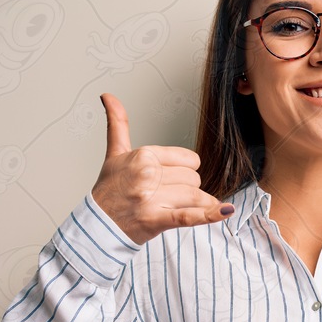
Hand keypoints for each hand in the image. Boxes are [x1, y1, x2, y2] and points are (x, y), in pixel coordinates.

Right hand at [91, 93, 234, 244]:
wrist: (97, 225)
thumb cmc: (109, 190)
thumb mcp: (115, 154)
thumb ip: (117, 124)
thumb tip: (108, 95)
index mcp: (143, 156)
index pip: (189, 160)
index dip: (185, 171)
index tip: (170, 178)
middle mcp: (147, 174)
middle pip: (194, 179)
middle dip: (188, 189)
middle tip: (168, 196)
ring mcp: (151, 198)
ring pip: (195, 196)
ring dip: (197, 204)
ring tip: (182, 208)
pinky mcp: (156, 220)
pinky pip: (189, 216)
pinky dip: (209, 215)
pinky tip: (224, 210)